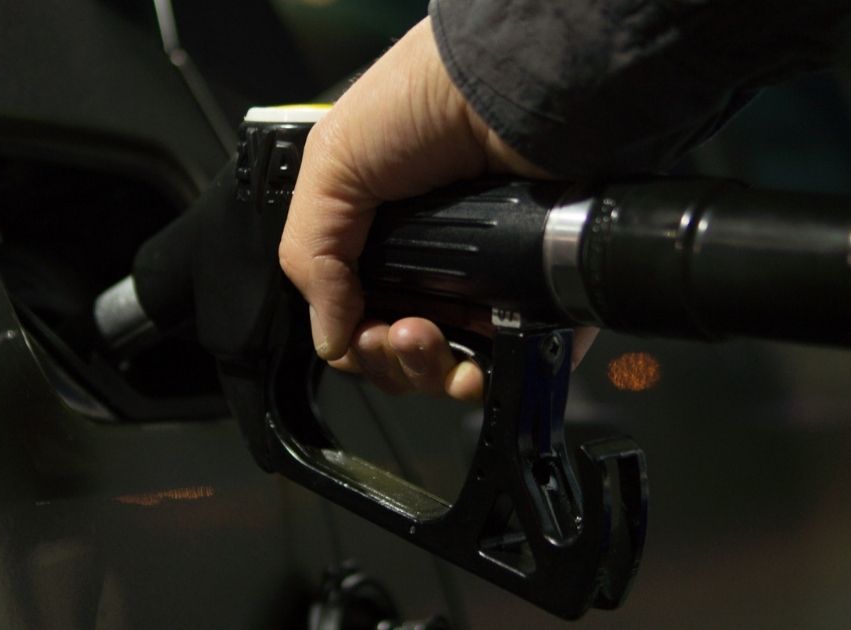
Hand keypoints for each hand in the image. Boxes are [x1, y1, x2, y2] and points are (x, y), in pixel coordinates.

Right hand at [279, 16, 595, 400]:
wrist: (515, 90)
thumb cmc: (424, 103)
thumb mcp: (333, 164)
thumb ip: (312, 254)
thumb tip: (329, 339)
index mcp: (383, 238)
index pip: (360, 318)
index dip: (356, 342)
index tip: (360, 333)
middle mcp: (437, 264)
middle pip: (405, 354)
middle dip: (392, 361)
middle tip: (399, 332)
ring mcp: (490, 283)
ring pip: (455, 369)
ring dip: (431, 373)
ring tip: (428, 337)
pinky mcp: (539, 295)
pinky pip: (517, 362)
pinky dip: (493, 380)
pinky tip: (477, 366)